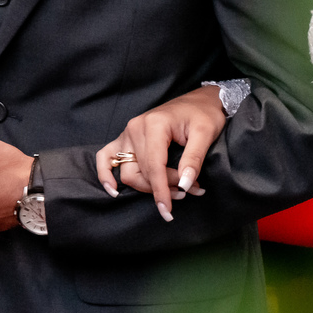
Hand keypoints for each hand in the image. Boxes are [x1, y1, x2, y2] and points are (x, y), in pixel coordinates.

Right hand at [96, 85, 223, 221]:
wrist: (201, 100)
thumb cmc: (204, 114)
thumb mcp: (205, 134)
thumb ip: (194, 160)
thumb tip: (185, 185)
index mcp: (154, 124)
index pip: (154, 166)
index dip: (161, 191)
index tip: (167, 211)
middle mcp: (135, 128)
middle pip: (142, 171)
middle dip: (164, 187)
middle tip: (190, 191)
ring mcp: (128, 132)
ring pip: (128, 171)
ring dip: (148, 186)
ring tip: (177, 190)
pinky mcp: (126, 137)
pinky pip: (106, 157)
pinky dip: (106, 173)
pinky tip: (113, 190)